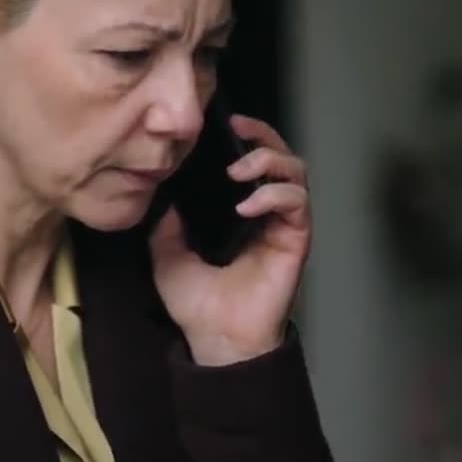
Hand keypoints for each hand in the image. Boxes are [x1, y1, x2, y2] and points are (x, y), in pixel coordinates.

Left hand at [149, 114, 310, 366]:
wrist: (215, 339)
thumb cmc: (196, 303)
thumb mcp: (166, 253)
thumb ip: (167, 222)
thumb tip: (163, 190)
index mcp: (241, 212)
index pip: (255, 162)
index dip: (248, 136)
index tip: (227, 121)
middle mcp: (267, 214)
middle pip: (282, 158)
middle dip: (264, 138)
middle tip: (239, 131)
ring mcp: (284, 227)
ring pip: (296, 174)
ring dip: (270, 163)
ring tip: (239, 172)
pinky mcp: (296, 242)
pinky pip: (298, 205)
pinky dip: (274, 196)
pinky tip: (247, 206)